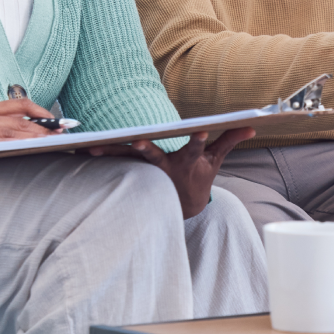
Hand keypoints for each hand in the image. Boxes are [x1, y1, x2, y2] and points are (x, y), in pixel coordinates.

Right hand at [0, 99, 55, 185]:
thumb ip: (1, 130)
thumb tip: (34, 136)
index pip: (20, 104)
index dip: (43, 112)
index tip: (60, 122)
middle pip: (19, 118)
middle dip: (44, 127)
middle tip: (63, 134)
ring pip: (10, 130)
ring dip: (33, 136)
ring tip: (52, 142)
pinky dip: (12, 145)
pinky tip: (26, 149)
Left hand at [86, 127, 256, 217]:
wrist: (182, 207)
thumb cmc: (198, 177)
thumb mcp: (215, 160)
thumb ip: (230, 140)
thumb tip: (252, 125)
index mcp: (187, 161)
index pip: (195, 148)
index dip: (198, 140)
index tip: (200, 130)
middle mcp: (165, 166)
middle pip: (154, 155)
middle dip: (145, 148)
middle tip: (137, 140)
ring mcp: (147, 170)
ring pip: (127, 159)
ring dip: (110, 153)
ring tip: (92, 148)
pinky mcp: (131, 171)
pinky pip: (114, 162)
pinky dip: (99, 157)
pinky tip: (81, 151)